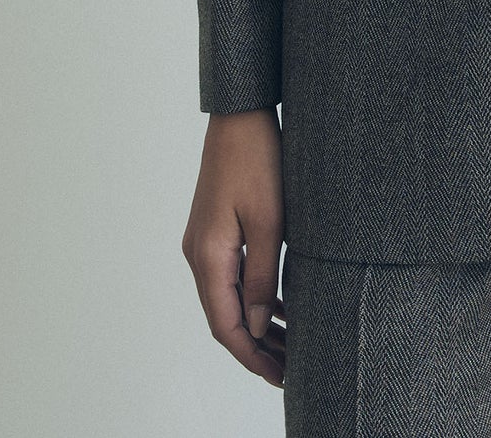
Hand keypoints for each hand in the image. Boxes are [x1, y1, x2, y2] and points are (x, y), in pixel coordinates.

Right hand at [181, 108, 286, 385]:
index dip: (252, 355)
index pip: (226, 324)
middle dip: (256, 347)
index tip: (280, 376)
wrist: (241, 114)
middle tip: (290, 370)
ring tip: (290, 346)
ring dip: (257, 324)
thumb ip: (263, 276)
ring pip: (228, 298)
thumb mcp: (270, 220)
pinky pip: (232, 276)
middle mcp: (199, 254)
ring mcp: (204, 242)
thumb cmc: (258, 158)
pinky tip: (279, 307)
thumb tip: (259, 327)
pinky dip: (253, 297)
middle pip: (225, 317)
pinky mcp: (215, 229)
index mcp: (208, 255)